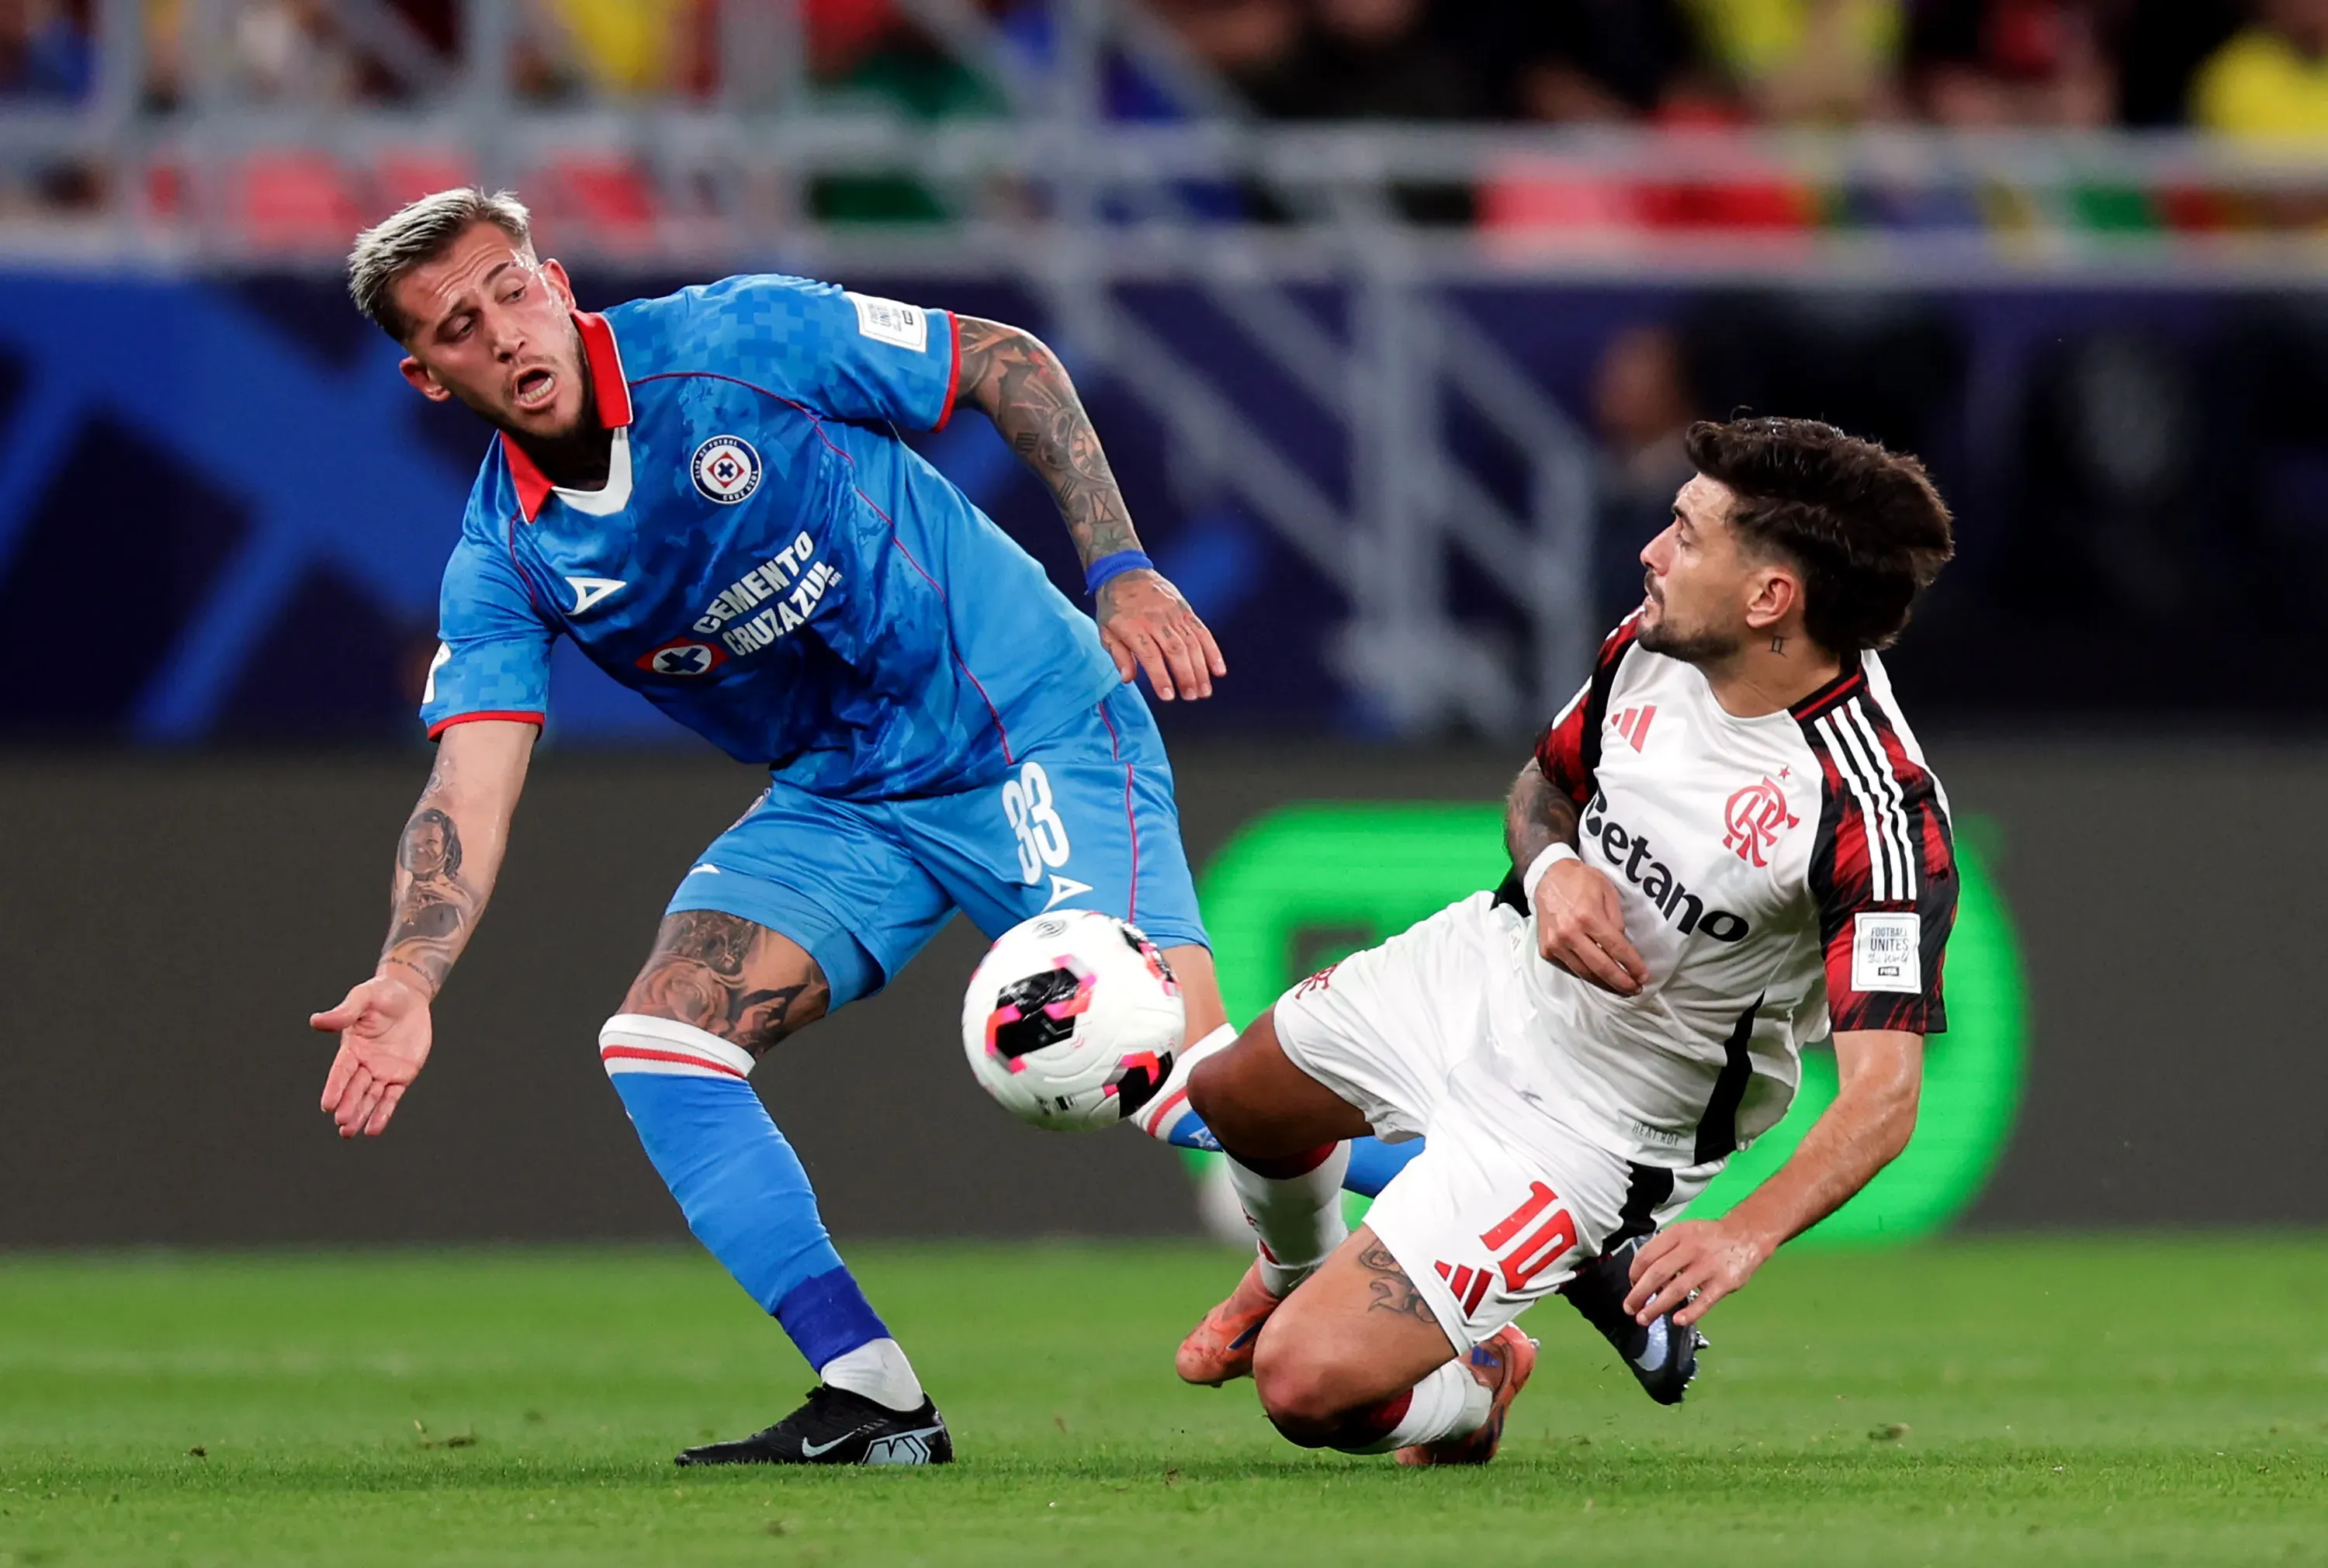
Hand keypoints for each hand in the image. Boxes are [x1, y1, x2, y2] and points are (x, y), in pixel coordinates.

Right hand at [309, 973, 434, 1138]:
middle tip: (341, 1122)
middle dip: (348, 1105)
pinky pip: (391, 1097)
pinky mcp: (401, 1075)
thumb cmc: (382, 994)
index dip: (335, 1087)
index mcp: (351, 1048)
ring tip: (349, 1132)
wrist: (410, 996)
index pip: (341, 1071)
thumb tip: (316, 1021)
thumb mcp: (364, 998)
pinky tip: (373, 1129)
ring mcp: (382, 1071)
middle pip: (354, 1088)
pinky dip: (383, 1113)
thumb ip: (344, 1012)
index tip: (327, 1105)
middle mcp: (364, 1063)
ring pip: (370, 1097)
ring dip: (360, 1114)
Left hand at [1096, 570, 1225, 701]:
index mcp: (1133, 626)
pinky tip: (1218, 669)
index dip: (1161, 677)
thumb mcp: (1105, 630)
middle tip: (1191, 696)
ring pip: (1191, 642)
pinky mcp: (1185, 609)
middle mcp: (1156, 619)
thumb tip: (1127, 679)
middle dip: (1186, 675)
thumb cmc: (1114, 605)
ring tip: (1204, 690)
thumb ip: (1118, 655)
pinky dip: (1212, 651)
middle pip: (1175, 650)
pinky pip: (1202, 630)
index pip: (1150, 655)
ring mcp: (1173, 613)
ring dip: (1201, 668)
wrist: (1124, 571)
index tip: (1168, 696)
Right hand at [1532, 859, 1647, 995]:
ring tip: (1620, 989)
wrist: (1548, 877)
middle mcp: (1569, 933)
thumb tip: (1621, 947)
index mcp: (1587, 916)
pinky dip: (1587, 975)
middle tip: (1635, 989)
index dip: (1632, 965)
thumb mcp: (1607, 892)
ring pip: (1585, 973)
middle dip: (1621, 982)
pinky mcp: (1546, 950)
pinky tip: (1599, 977)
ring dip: (1605, 984)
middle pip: (1601, 967)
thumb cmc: (1581, 881)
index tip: (1643, 977)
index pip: (1616, 948)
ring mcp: (1555, 944)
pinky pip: (1570, 969)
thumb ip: (1616, 920)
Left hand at [1622, 1219, 1770, 1327]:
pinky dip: (1690, 1312)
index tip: (1632, 1284)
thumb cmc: (1709, 1238)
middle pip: (1657, 1273)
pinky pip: (1704, 1300)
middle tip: (1629, 1308)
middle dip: (1639, 1293)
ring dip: (1657, 1306)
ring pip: (1677, 1289)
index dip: (1634, 1272)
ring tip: (1644, 1318)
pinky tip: (1677, 1320)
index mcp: (1677, 1234)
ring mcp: (1708, 1266)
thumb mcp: (1684, 1232)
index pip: (1647, 1254)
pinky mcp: (1725, 1282)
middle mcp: (1691, 1248)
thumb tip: (1644, 1278)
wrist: (1747, 1234)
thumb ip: (1665, 1251)